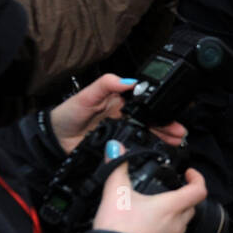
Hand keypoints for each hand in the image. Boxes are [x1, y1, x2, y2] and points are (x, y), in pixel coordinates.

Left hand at [49, 73, 185, 153]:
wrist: (53, 140)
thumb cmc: (67, 114)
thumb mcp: (86, 95)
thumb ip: (106, 85)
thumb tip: (129, 81)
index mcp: (120, 103)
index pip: (144, 104)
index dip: (159, 108)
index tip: (172, 112)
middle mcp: (124, 118)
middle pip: (151, 122)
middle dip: (167, 126)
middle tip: (179, 132)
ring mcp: (122, 135)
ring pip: (147, 136)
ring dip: (163, 138)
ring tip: (176, 141)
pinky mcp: (118, 149)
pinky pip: (135, 150)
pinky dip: (148, 151)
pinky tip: (159, 152)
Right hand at [91, 146, 206, 232]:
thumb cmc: (117, 229)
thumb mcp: (115, 192)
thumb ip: (117, 167)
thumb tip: (115, 148)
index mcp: (171, 207)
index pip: (198, 190)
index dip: (197, 178)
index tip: (189, 174)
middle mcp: (177, 224)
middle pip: (191, 207)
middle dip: (184, 197)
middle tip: (170, 191)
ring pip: (182, 224)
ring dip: (174, 215)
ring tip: (155, 210)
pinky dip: (165, 232)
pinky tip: (148, 229)